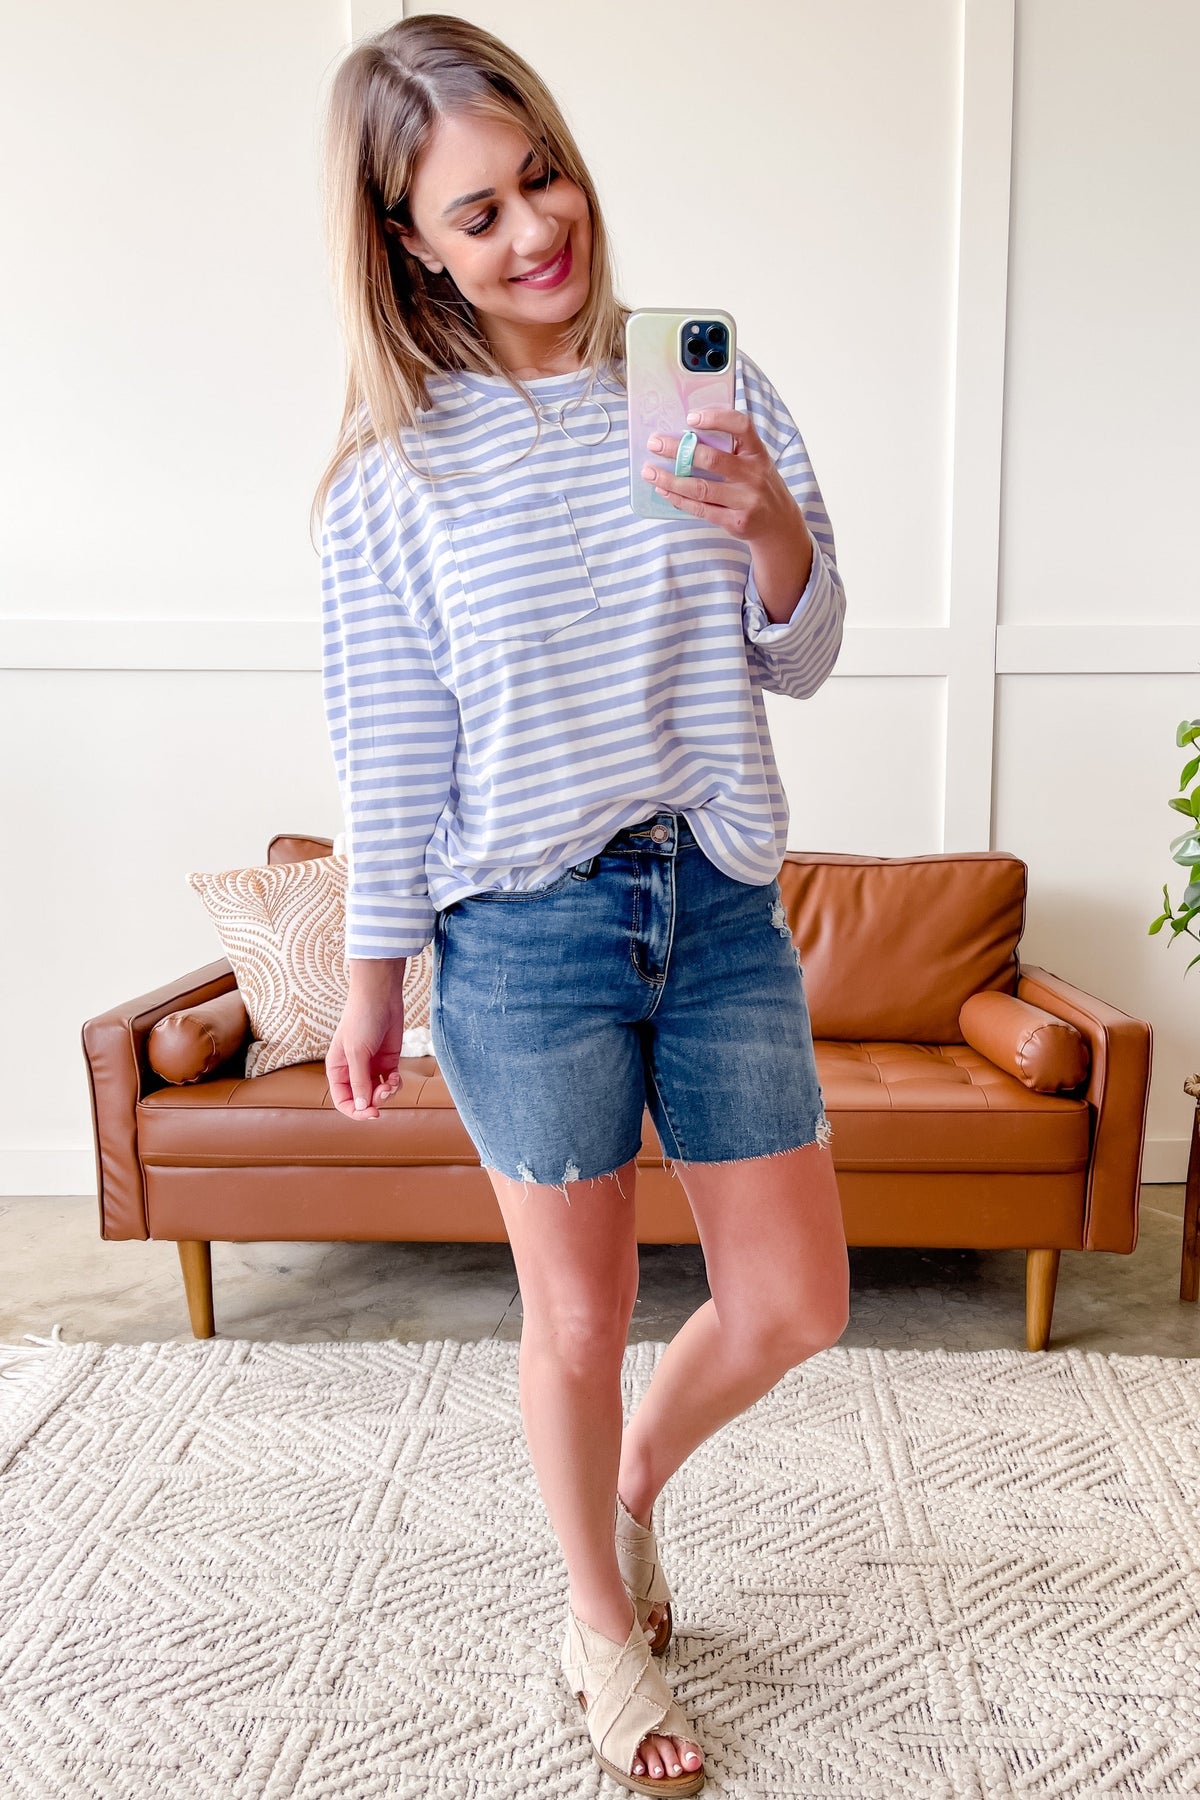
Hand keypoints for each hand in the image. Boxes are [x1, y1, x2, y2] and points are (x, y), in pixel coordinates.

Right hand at [327, 990, 405, 1119]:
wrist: (380, 997)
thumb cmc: (361, 1020)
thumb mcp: (357, 1053)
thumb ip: (359, 1081)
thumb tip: (361, 1108)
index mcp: (338, 1070)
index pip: (343, 1100)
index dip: (356, 1111)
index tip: (372, 1112)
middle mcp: (353, 1071)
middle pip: (362, 1100)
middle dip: (375, 1101)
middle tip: (385, 1091)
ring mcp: (371, 1067)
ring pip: (378, 1094)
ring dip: (387, 1094)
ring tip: (392, 1082)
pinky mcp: (388, 1061)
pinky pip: (391, 1083)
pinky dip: (395, 1085)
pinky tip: (396, 1078)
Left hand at [640, 406, 805, 549]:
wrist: (780, 524)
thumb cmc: (758, 485)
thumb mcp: (754, 462)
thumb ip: (730, 449)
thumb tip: (686, 435)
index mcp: (758, 452)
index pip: (741, 426)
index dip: (716, 418)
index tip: (690, 417)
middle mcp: (754, 474)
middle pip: (712, 459)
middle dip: (678, 450)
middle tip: (655, 443)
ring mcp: (746, 500)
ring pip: (700, 488)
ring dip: (670, 478)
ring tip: (649, 471)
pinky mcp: (736, 521)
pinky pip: (700, 509)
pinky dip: (678, 499)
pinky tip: (663, 489)